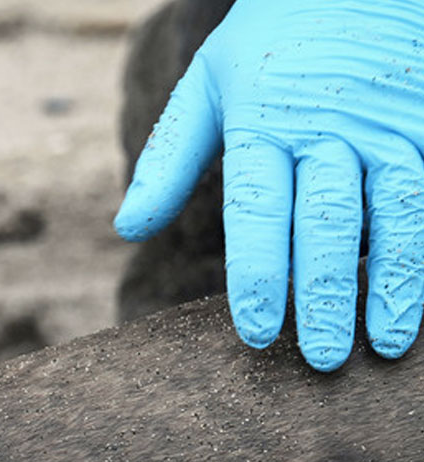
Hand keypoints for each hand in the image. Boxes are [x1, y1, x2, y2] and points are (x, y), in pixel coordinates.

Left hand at [114, 0, 423, 370]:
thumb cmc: (271, 43)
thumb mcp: (209, 85)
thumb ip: (169, 158)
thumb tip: (127, 229)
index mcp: (263, 122)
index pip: (257, 208)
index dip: (258, 273)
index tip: (256, 330)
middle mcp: (330, 126)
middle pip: (326, 220)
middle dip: (325, 294)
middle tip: (319, 358)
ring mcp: (390, 124)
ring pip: (397, 211)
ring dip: (395, 282)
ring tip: (387, 342)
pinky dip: (423, 247)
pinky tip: (419, 296)